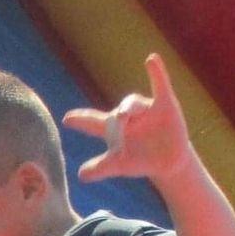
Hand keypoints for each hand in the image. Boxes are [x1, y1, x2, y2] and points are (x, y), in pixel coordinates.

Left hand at [61, 53, 193, 183]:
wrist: (167, 161)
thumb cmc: (139, 161)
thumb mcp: (120, 166)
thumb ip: (101, 168)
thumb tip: (81, 176)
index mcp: (113, 129)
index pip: (93, 123)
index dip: (81, 120)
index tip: (67, 119)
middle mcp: (127, 116)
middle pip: (116, 113)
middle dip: (115, 118)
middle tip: (116, 122)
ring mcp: (145, 109)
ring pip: (133, 103)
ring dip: (129, 108)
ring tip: (125, 115)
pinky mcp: (165, 105)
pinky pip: (160, 85)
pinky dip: (157, 73)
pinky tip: (152, 60)